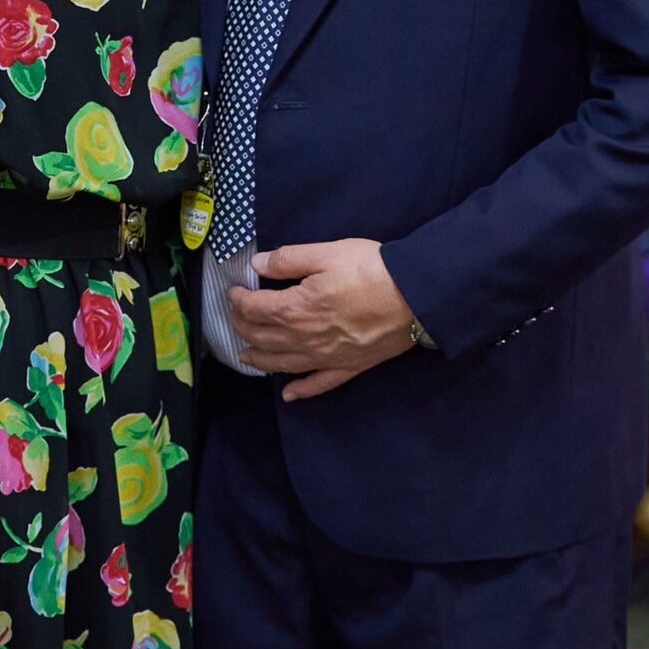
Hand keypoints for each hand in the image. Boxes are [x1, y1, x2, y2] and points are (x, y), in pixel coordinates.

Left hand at [228, 238, 418, 401]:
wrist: (415, 297)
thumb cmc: (371, 270)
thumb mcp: (327, 253)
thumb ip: (289, 259)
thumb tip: (258, 264)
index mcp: (295, 309)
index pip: (254, 308)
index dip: (238, 300)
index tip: (233, 292)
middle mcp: (304, 339)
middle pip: (262, 338)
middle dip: (242, 327)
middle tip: (235, 318)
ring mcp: (325, 357)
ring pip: (282, 364)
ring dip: (260, 360)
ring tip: (245, 355)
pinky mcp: (348, 367)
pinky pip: (318, 383)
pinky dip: (301, 391)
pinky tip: (289, 395)